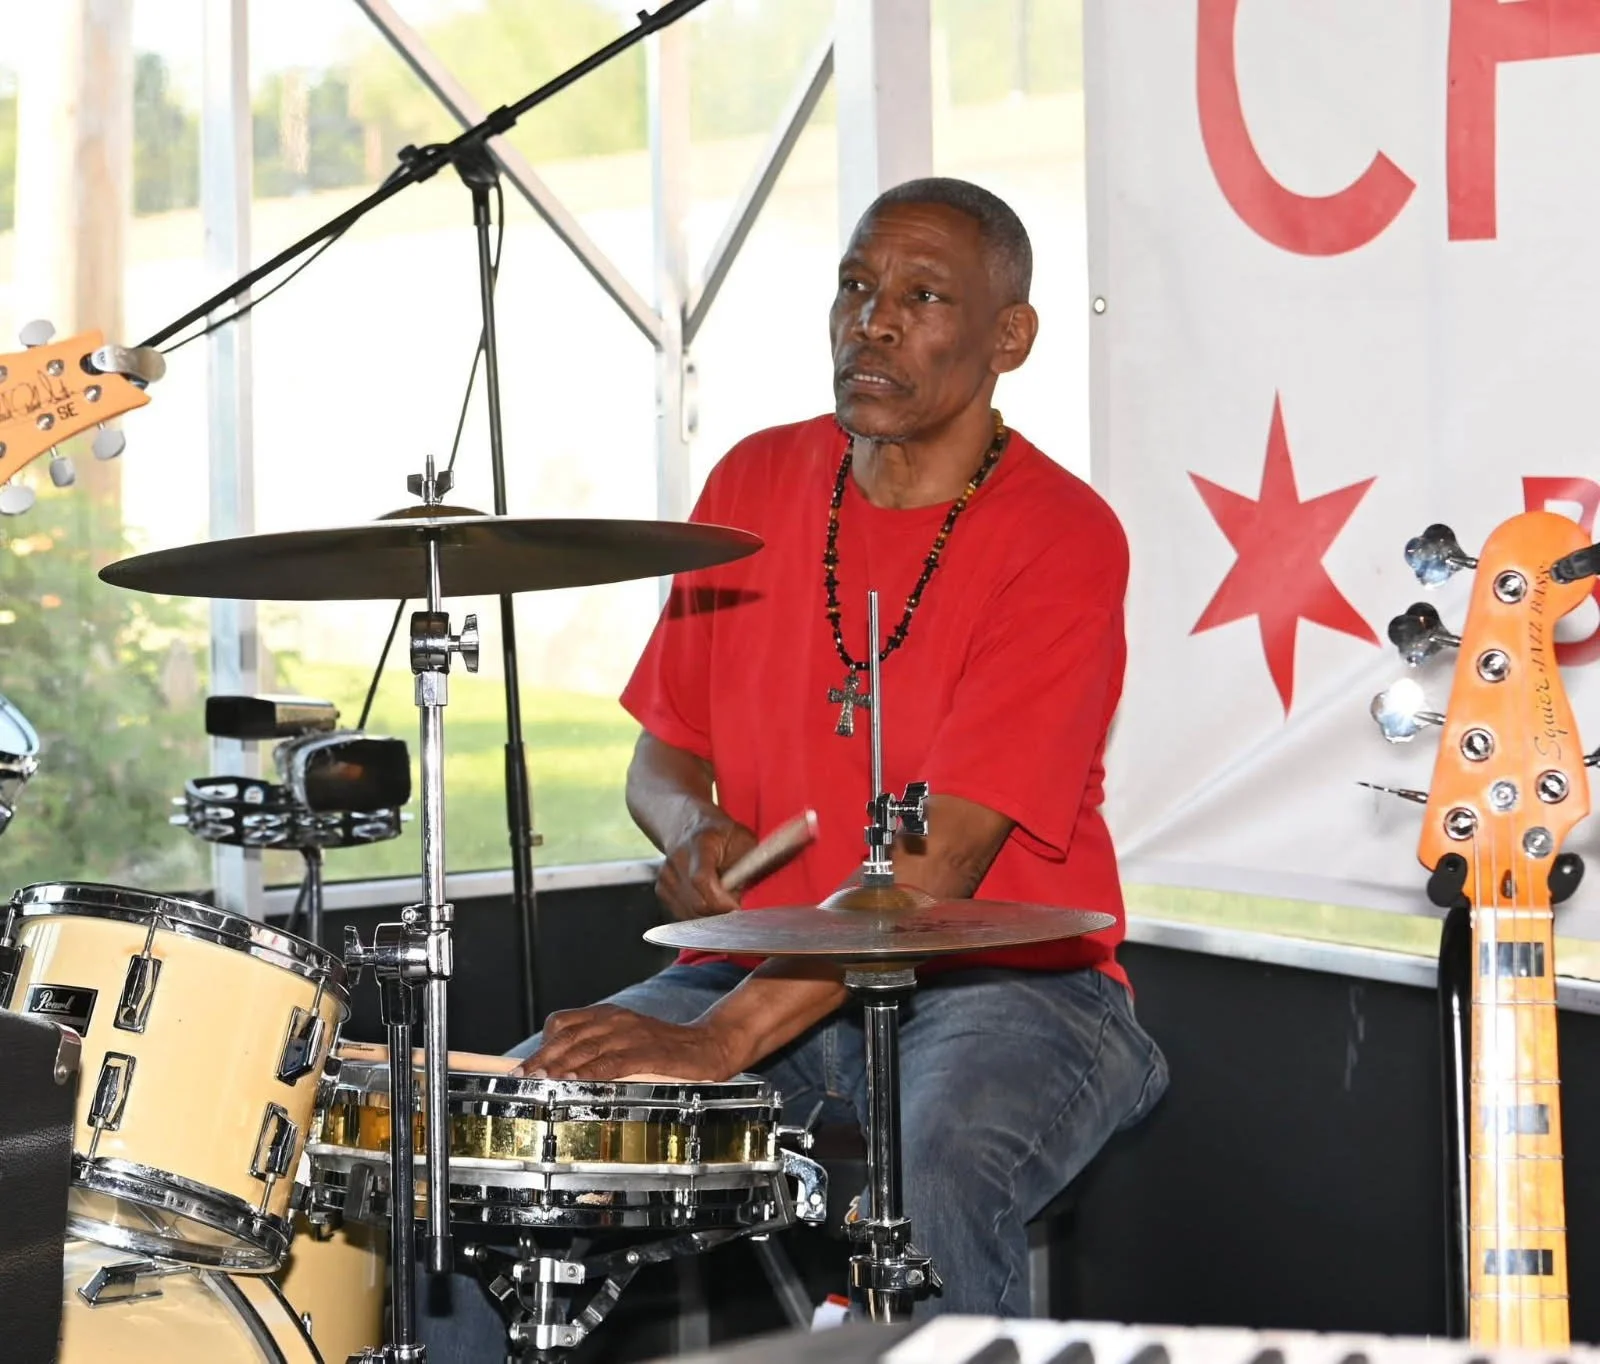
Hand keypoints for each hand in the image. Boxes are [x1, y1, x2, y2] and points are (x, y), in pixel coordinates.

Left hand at [511, 1004, 740, 1081]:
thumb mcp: (625, 1044)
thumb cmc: (663, 1050)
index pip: (564, 1023)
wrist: (708, 1047)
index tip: (522, 1068)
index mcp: (608, 1015)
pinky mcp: (649, 1052)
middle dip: (542, 1059)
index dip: (541, 1045)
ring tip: (539, 1082)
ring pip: (586, 1048)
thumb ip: (597, 1052)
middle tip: (521, 1079)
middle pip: (569, 1037)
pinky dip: (591, 1072)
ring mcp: (633, 1035)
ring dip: (560, 1066)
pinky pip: (614, 1062)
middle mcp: (617, 1020)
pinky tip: (575, 1082)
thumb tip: (559, 1073)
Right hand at [657, 814, 757, 919]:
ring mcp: (667, 875)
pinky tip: (708, 898)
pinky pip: (683, 914)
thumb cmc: (722, 835)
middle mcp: (678, 858)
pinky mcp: (662, 889)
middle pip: (697, 902)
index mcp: (701, 843)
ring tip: (721, 895)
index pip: (702, 879)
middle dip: (721, 910)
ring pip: (691, 913)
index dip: (721, 900)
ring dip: (711, 913)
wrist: (688, 826)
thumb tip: (751, 895)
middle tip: (735, 901)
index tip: (737, 906)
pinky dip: (700, 913)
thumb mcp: (744, 841)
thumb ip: (748, 866)